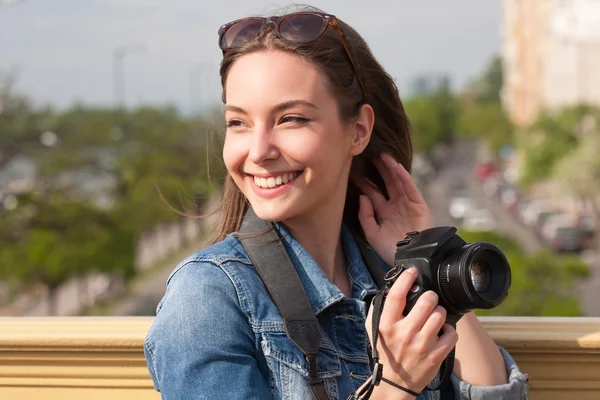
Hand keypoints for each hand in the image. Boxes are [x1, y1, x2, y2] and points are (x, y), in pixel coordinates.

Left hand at [356, 153, 431, 265]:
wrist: (411, 259)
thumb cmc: (390, 250)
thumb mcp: (372, 234)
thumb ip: (365, 216)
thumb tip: (362, 196)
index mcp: (384, 212)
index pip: (373, 193)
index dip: (364, 183)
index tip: (353, 172)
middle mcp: (395, 205)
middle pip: (386, 183)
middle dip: (379, 170)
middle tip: (369, 156)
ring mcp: (407, 204)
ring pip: (398, 182)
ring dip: (391, 168)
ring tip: (382, 156)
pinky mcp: (418, 204)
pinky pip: (410, 187)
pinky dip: (404, 177)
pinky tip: (396, 167)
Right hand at [366, 268, 457, 393]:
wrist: (393, 384)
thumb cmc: (385, 353)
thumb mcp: (374, 330)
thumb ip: (380, 309)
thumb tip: (393, 288)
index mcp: (387, 325)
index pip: (397, 295)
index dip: (406, 279)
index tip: (412, 272)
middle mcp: (404, 333)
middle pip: (426, 301)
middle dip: (430, 297)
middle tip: (429, 300)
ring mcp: (422, 345)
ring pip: (440, 315)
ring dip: (439, 312)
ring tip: (435, 317)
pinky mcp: (436, 356)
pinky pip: (452, 334)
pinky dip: (450, 331)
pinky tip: (442, 333)